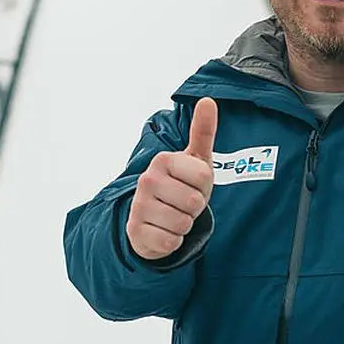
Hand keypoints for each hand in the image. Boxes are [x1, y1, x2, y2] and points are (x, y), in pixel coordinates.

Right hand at [126, 97, 216, 260]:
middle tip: (183, 203)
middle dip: (194, 208)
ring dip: (184, 225)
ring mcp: (139, 205)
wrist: (155, 219)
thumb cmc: (181, 185)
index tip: (192, 185)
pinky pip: (170, 242)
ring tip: (173, 215)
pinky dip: (172, 241)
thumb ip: (202, 131)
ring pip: (183, 223)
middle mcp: (147, 179)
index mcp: (163, 160)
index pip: (204, 178)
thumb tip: (207, 100)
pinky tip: (163, 231)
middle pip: (194, 202)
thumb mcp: (195, 160)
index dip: (204, 187)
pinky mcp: (136, 231)